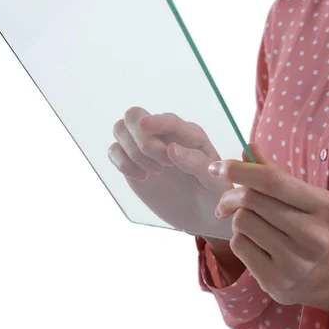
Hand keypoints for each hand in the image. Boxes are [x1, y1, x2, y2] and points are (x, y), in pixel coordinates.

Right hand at [108, 107, 232, 237]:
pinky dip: (122, 163)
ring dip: (132, 151)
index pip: (168, 119)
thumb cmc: (212, 192)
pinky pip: (114, 151)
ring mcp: (145, 147)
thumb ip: (196, 163)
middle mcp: (164, 134)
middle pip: (134, 116)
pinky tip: (142, 177)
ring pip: (120, 129)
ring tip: (154, 172)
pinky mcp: (132, 162)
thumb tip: (171, 148)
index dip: (156, 121)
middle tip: (162, 166)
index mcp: (188, 133)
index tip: (145, 126)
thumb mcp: (214, 181)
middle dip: (142, 140)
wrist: (201, 212)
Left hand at [210, 143, 328, 312]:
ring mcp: (295, 262)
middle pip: (252, 200)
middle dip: (232, 195)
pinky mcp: (275, 280)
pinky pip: (239, 245)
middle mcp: (313, 235)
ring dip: (239, 218)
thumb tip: (248, 148)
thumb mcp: (302, 197)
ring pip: (242, 222)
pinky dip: (239, 238)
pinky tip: (254, 243)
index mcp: (324, 207)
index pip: (272, 180)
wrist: (322, 275)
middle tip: (228, 200)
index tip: (217, 166)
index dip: (240, 170)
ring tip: (251, 224)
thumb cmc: (308, 225)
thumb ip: (275, 173)